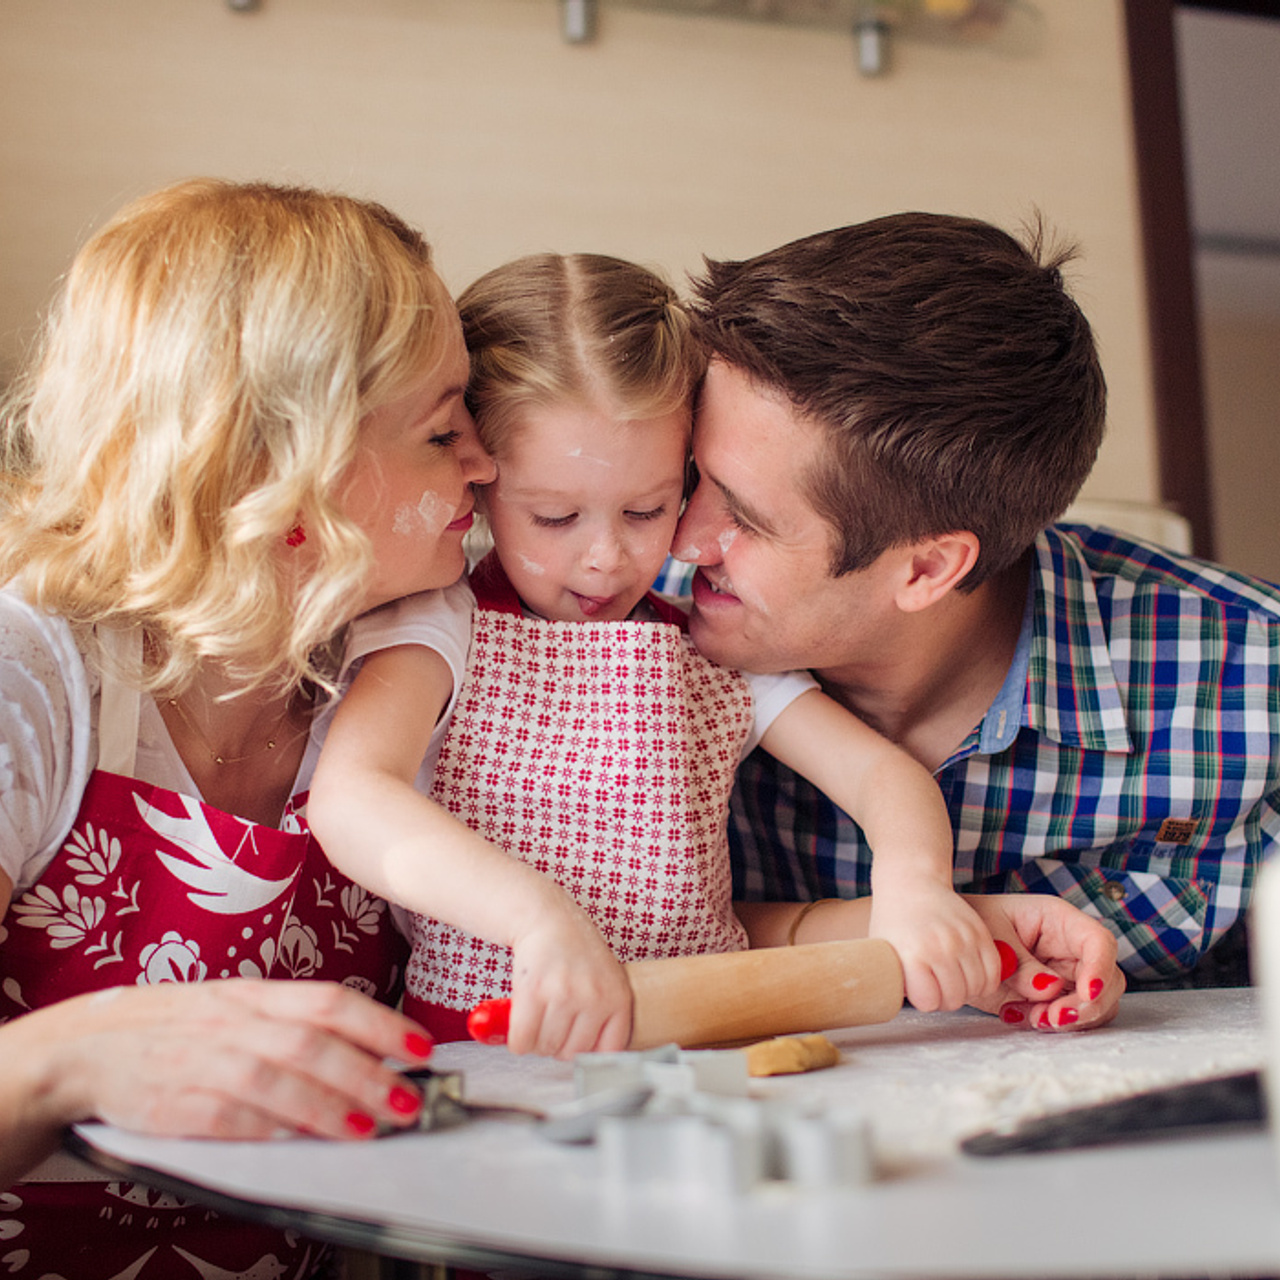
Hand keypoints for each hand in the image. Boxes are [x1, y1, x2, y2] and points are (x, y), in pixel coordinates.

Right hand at [22, 979, 434, 1143]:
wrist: (82, 1048)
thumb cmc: (172, 1027)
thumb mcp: (232, 1006)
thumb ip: (289, 1022)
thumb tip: (363, 1044)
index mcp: (252, 994)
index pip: (329, 1001)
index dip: (380, 1024)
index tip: (421, 1048)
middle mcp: (233, 1022)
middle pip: (313, 1043)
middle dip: (369, 1072)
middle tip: (410, 1099)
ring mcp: (203, 1061)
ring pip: (279, 1079)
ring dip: (333, 1106)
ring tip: (375, 1125)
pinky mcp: (175, 1104)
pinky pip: (231, 1117)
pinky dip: (272, 1128)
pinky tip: (305, 1138)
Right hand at [507, 896, 632, 1058]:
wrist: (546, 918)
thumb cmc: (575, 950)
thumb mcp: (607, 978)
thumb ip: (606, 1014)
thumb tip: (594, 1059)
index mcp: (619, 997)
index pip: (608, 1051)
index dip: (586, 1050)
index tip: (575, 1041)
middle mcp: (595, 997)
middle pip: (571, 1053)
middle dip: (556, 1044)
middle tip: (551, 1022)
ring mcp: (564, 994)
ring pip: (545, 1047)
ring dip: (536, 1039)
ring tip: (537, 1016)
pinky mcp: (534, 991)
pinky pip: (522, 1039)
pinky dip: (517, 1038)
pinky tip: (521, 1020)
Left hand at [870, 880, 1001, 1011]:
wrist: (912, 882)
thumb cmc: (894, 919)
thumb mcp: (882, 951)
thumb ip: (890, 980)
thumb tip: (889, 1005)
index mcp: (912, 954)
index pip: (928, 1002)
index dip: (923, 999)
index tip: (918, 988)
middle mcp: (941, 947)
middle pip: (955, 999)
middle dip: (945, 999)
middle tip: (936, 986)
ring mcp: (964, 939)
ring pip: (978, 988)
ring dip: (966, 990)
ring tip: (951, 979)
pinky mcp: (980, 932)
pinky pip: (994, 972)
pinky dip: (985, 980)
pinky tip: (969, 975)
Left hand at [964, 893, 1124, 1030]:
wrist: (955, 940)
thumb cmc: (975, 922)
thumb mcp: (992, 934)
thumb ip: (1021, 963)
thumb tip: (1051, 990)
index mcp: (1059, 920)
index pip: (1099, 941)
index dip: (1100, 968)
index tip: (1086, 994)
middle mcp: (1071, 949)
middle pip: (1108, 981)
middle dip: (1085, 1006)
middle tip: (1049, 1017)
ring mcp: (1067, 976)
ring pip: (1095, 1006)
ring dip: (1066, 1020)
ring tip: (1025, 1016)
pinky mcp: (1056, 998)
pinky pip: (1069, 1019)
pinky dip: (1046, 1023)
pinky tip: (1011, 1013)